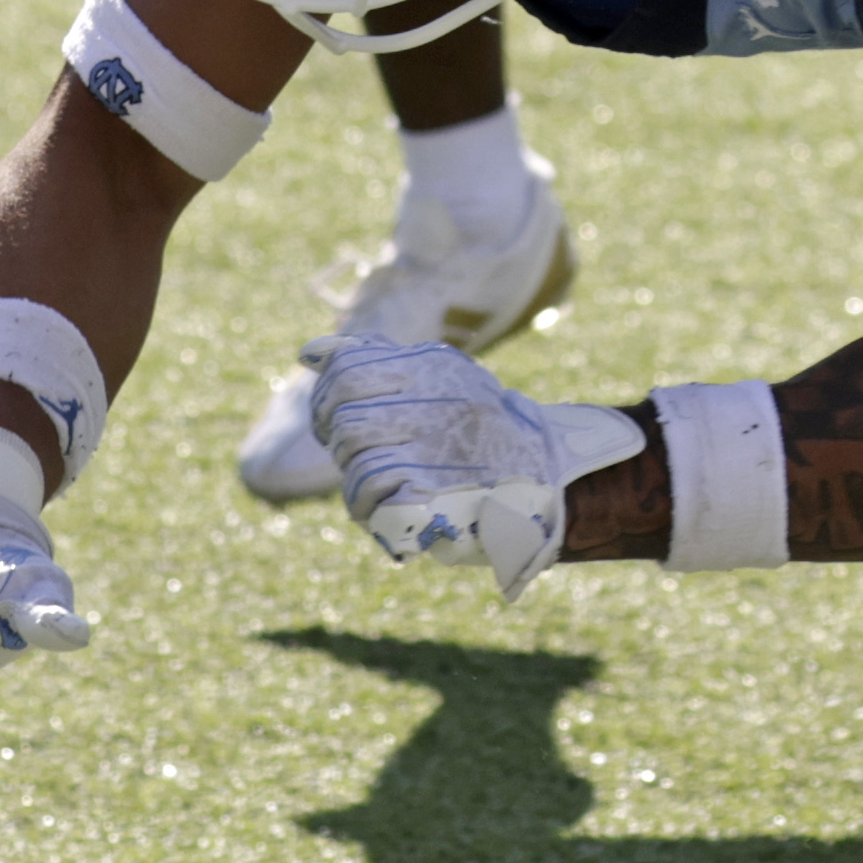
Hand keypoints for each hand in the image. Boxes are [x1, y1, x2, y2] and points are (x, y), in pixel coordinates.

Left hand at [315, 338, 645, 605]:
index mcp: (433, 369)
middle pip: (348, 424)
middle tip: (354, 456)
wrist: (554, 472)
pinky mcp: (440, 499)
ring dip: (356, 484)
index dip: (325, 400)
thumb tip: (309, 352)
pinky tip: (383, 509)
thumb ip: (376, 359)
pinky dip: (371, 509)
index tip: (330, 420)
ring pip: (358, 466)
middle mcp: (436, 407)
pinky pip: (377, 501)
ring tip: (373, 488)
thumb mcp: (441, 373)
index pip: (347, 373)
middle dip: (339, 444)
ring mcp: (439, 453)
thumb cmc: (484, 424)